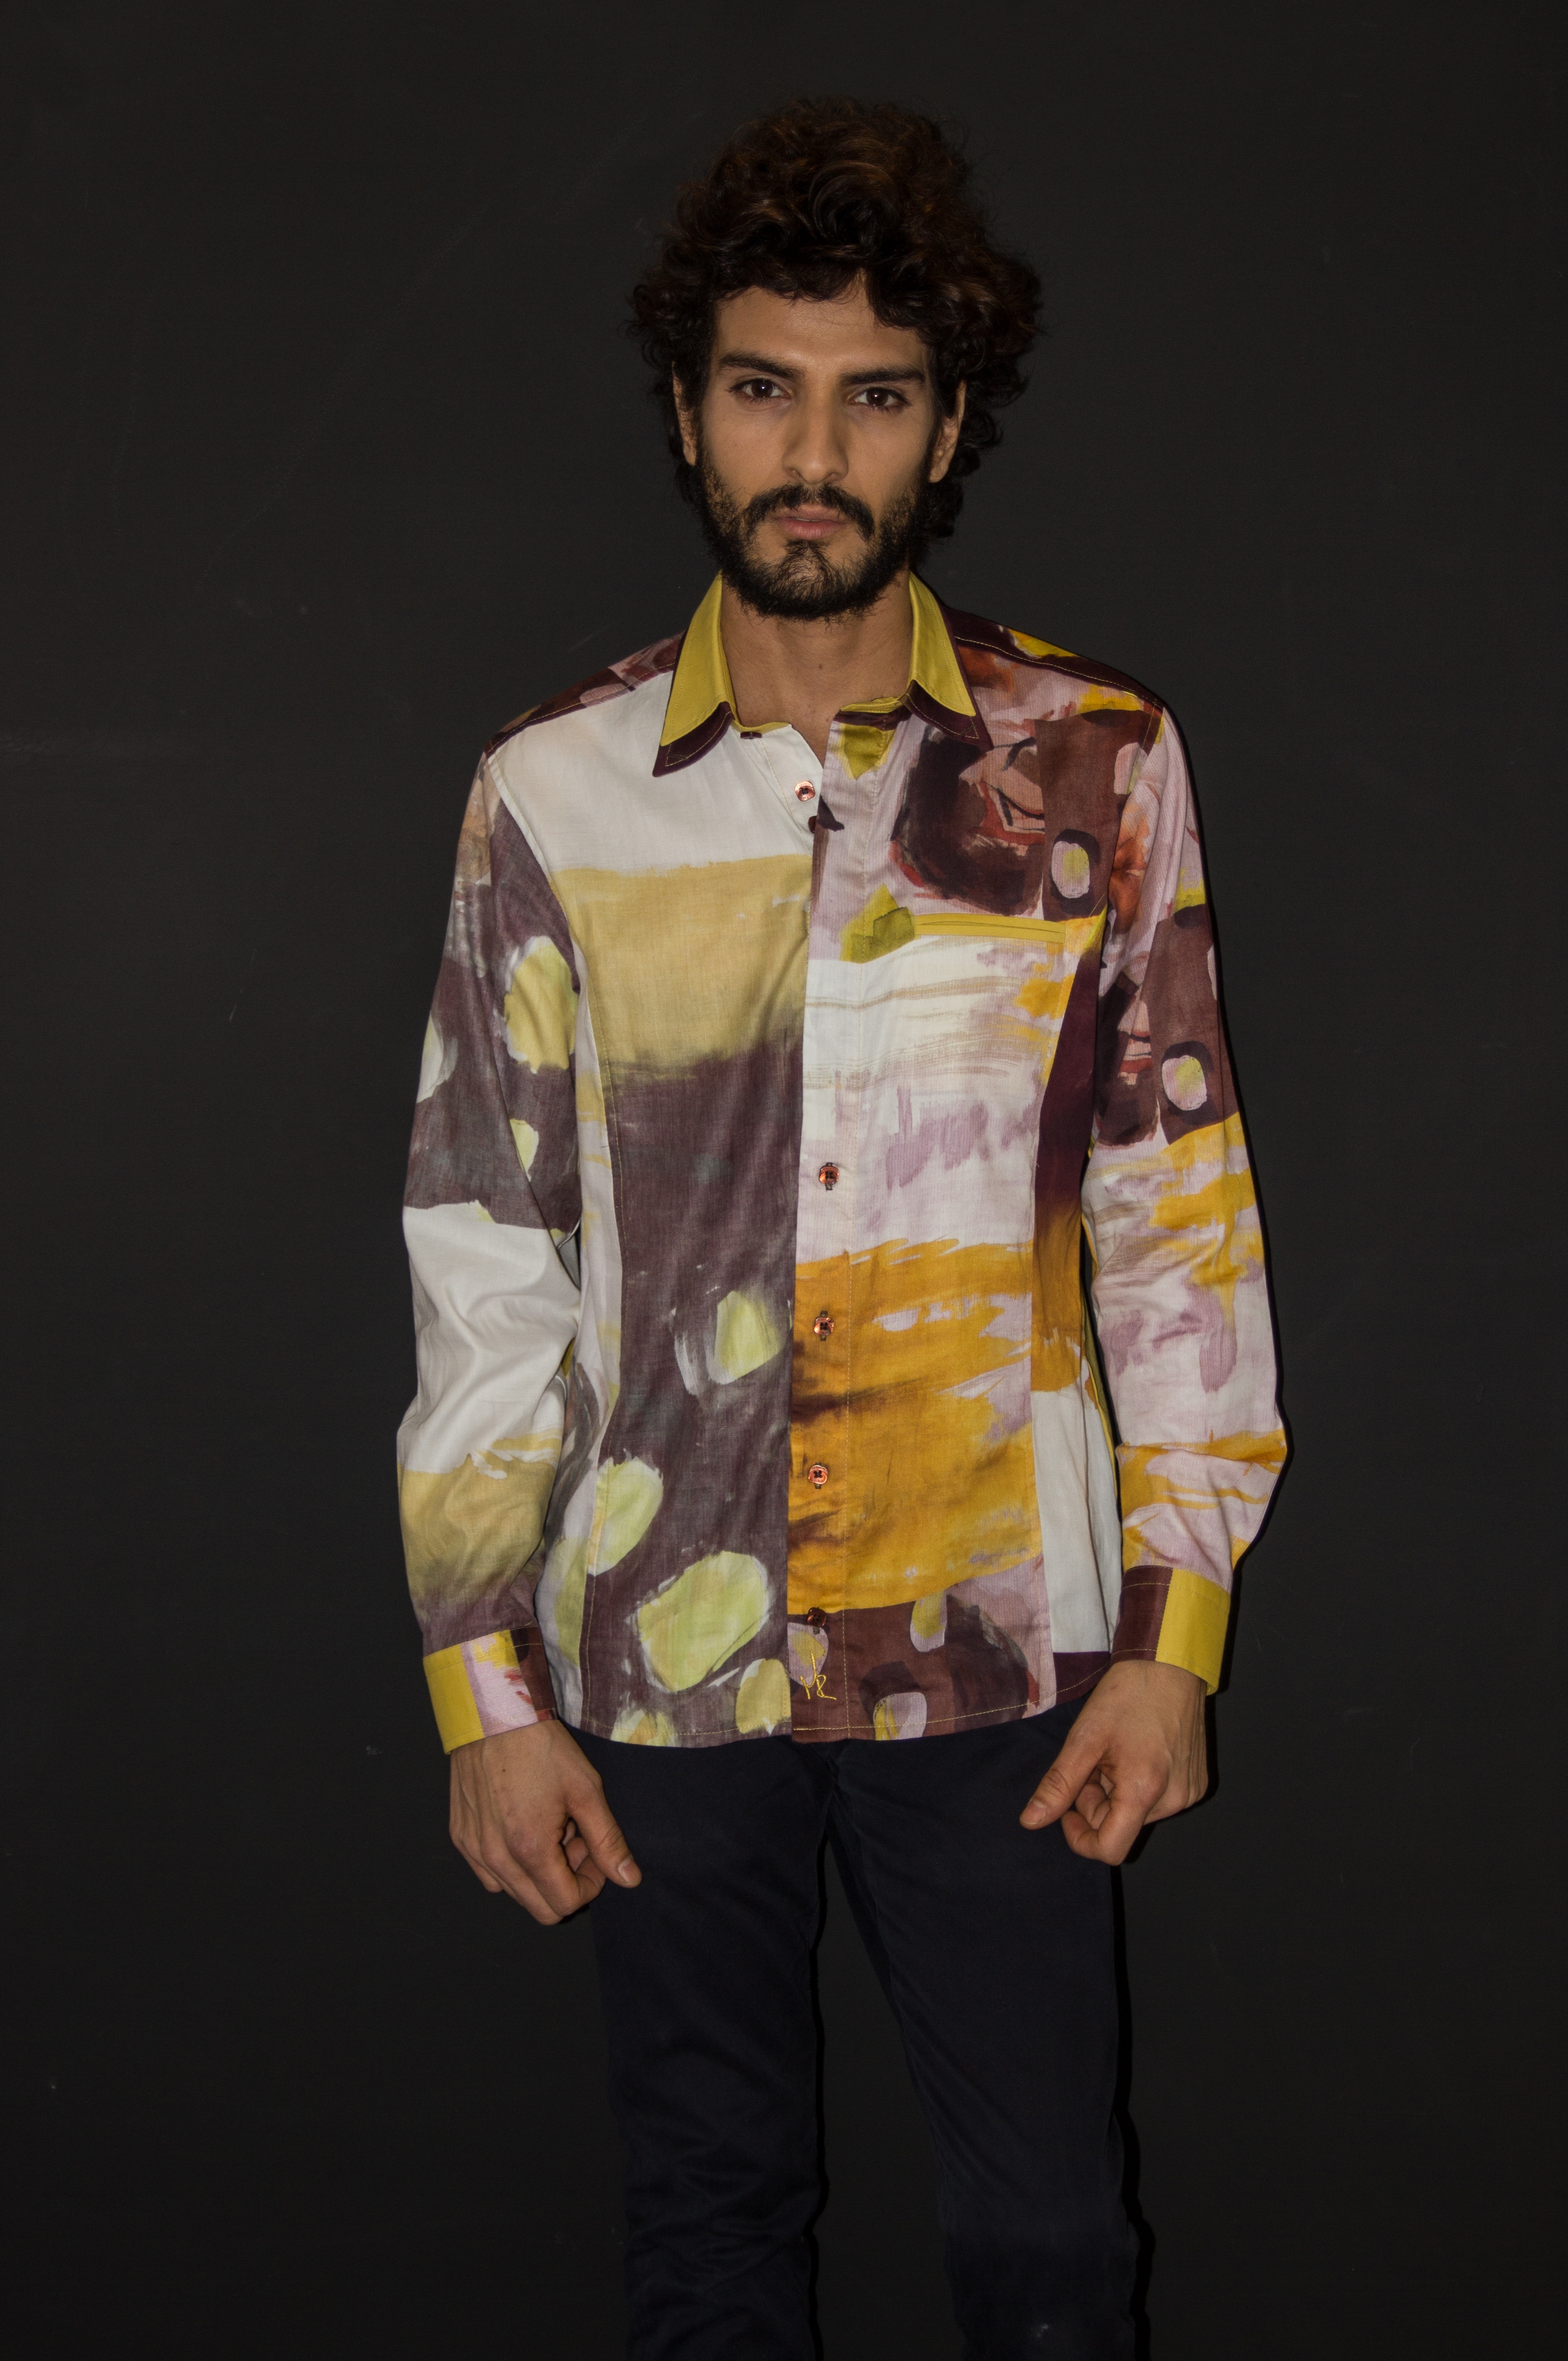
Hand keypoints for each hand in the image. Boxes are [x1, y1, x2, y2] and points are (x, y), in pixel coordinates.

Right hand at [449, 1719, 641, 1923]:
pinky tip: (521, 1823)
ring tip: (547, 1827)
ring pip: (513, 1891)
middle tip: (573, 1839)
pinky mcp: (459, 1836)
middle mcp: (495, 1858)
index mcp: (530, 1850)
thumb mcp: (586, 1791)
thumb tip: (629, 1879)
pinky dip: (510, 1861)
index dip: (590, 1884)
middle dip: (564, 1882)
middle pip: (539, 1908)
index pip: (566, 1904)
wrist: (493, 1713)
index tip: (594, 1852)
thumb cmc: (540, 1747)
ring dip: (536, 1872)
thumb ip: (608, 1841)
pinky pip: (488, 1872)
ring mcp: (473, 1849)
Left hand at [1020, 1660, 1207, 1863]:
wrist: (1171, 1663)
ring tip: (1115, 1752)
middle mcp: (1173, 1801)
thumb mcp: (1084, 1738)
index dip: (1080, 1837)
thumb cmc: (1128, 1695)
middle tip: (1092, 1761)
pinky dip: (1139, 1784)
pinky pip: (1159, 1799)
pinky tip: (1136, 1751)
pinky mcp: (1197, 1782)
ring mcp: (1189, 1792)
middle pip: (1120, 1827)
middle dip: (1096, 1802)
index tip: (1067, 1809)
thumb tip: (1031, 1822)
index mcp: (1144, 1792)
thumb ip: (1058, 1785)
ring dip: (1116, 1792)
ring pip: (1137, 1813)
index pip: (1110, 1850)